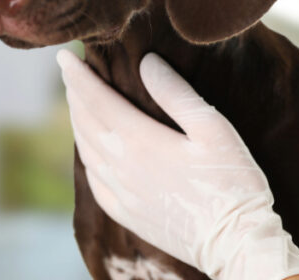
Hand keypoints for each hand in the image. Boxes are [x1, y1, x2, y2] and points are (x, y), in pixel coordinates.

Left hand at [57, 49, 298, 279]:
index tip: (64, 55)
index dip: (78, 76)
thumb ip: (176, 93)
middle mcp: (121, 167)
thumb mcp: (213, 128)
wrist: (234, 242)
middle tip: (69, 72)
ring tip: (77, 102)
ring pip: (86, 150)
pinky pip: (94, 181)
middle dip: (75, 94)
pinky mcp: (127, 214)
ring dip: (77, 122)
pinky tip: (91, 151)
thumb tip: (147, 62)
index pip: (96, 99)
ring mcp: (121, 194)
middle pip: (86, 122)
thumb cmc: (232, 182)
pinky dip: (86, 157)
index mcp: (140, 141)